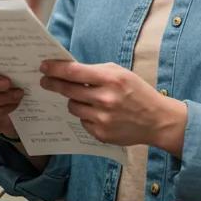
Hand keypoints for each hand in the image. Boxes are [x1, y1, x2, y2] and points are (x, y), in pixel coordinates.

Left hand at [39, 60, 186, 155]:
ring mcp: (102, 118)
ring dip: (74, 101)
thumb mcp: (120, 73)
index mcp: (111, 79)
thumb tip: (69, 70)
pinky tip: (97, 113)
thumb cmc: (137, 92)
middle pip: (68, 90)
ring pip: (73, 107)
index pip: (74, 72)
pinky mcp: (101, 134)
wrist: (157, 120)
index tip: (43, 66)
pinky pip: (82, 121)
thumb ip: (96, 71)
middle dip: (53, 84)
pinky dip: (86, 116)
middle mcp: (105, 99)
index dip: (55, 68)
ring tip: (84, 98)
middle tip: (45, 81)